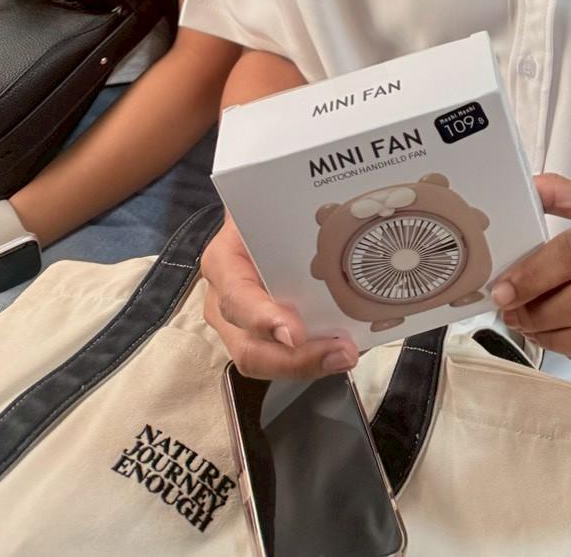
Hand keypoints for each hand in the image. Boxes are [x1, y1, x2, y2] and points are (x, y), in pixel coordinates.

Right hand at [201, 214, 359, 379]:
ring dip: (308, 365)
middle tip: (342, 353)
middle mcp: (224, 301)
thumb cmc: (263, 210)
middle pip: (249, 348)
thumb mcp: (265, 205)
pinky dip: (315, 359)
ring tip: (347, 354)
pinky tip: (345, 349)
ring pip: (265, 361)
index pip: (236, 299)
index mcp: (223, 263)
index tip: (295, 334)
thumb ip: (289, 210)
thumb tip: (331, 207)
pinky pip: (283, 358)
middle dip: (296, 360)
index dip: (264, 320)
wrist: (254, 214)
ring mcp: (239, 325)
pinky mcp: (260, 336)